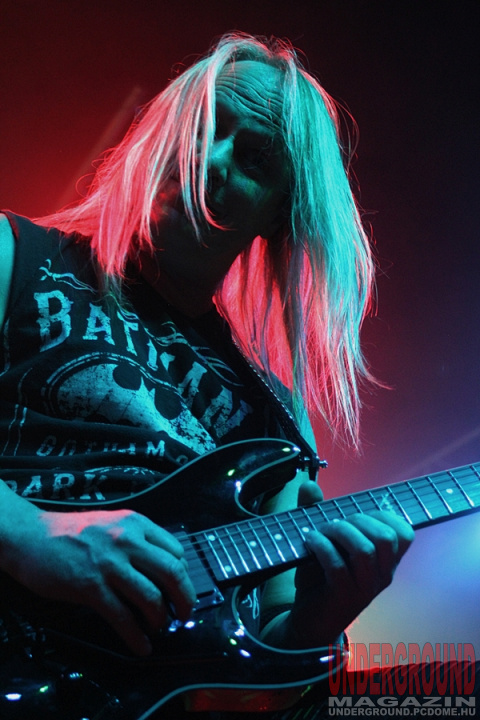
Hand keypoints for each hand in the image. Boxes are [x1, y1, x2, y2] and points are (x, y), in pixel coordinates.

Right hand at [3, 505, 195, 655]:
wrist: (31, 536)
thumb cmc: (70, 532)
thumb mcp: (112, 524)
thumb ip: (137, 540)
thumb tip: (161, 568)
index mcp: (135, 523)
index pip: (176, 551)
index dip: (184, 575)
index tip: (183, 589)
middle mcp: (127, 540)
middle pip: (172, 573)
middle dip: (184, 599)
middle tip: (184, 614)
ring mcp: (109, 564)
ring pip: (151, 597)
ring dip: (160, 619)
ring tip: (158, 627)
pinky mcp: (90, 586)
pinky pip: (122, 617)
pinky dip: (136, 636)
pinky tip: (141, 646)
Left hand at [288, 481, 413, 646]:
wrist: (309, 621)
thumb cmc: (321, 577)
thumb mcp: (324, 542)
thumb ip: (317, 511)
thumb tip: (309, 484)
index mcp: (385, 561)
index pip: (404, 534)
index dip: (383, 515)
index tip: (356, 513)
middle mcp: (381, 575)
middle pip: (387, 538)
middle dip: (359, 520)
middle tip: (334, 523)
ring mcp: (364, 588)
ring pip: (365, 551)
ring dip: (340, 532)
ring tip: (321, 531)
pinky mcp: (342, 597)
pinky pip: (338, 566)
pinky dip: (322, 547)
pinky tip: (310, 541)